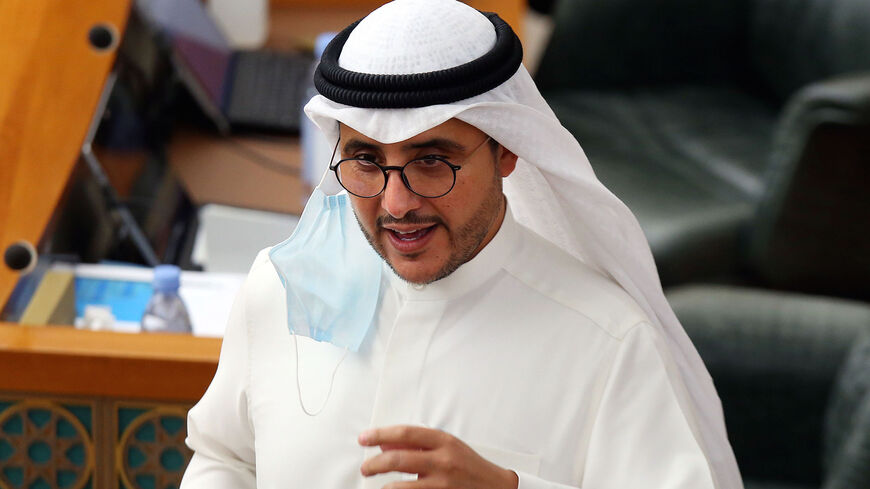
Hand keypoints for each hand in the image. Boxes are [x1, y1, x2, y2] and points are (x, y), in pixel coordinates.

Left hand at [358, 425, 518, 488]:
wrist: (497, 488)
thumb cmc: (469, 466)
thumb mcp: (446, 448)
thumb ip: (416, 445)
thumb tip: (384, 443)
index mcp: (444, 441)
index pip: (405, 433)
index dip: (380, 434)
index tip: (364, 439)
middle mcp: (443, 460)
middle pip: (398, 459)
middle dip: (375, 464)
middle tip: (365, 468)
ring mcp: (443, 484)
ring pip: (402, 486)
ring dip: (385, 487)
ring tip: (379, 486)